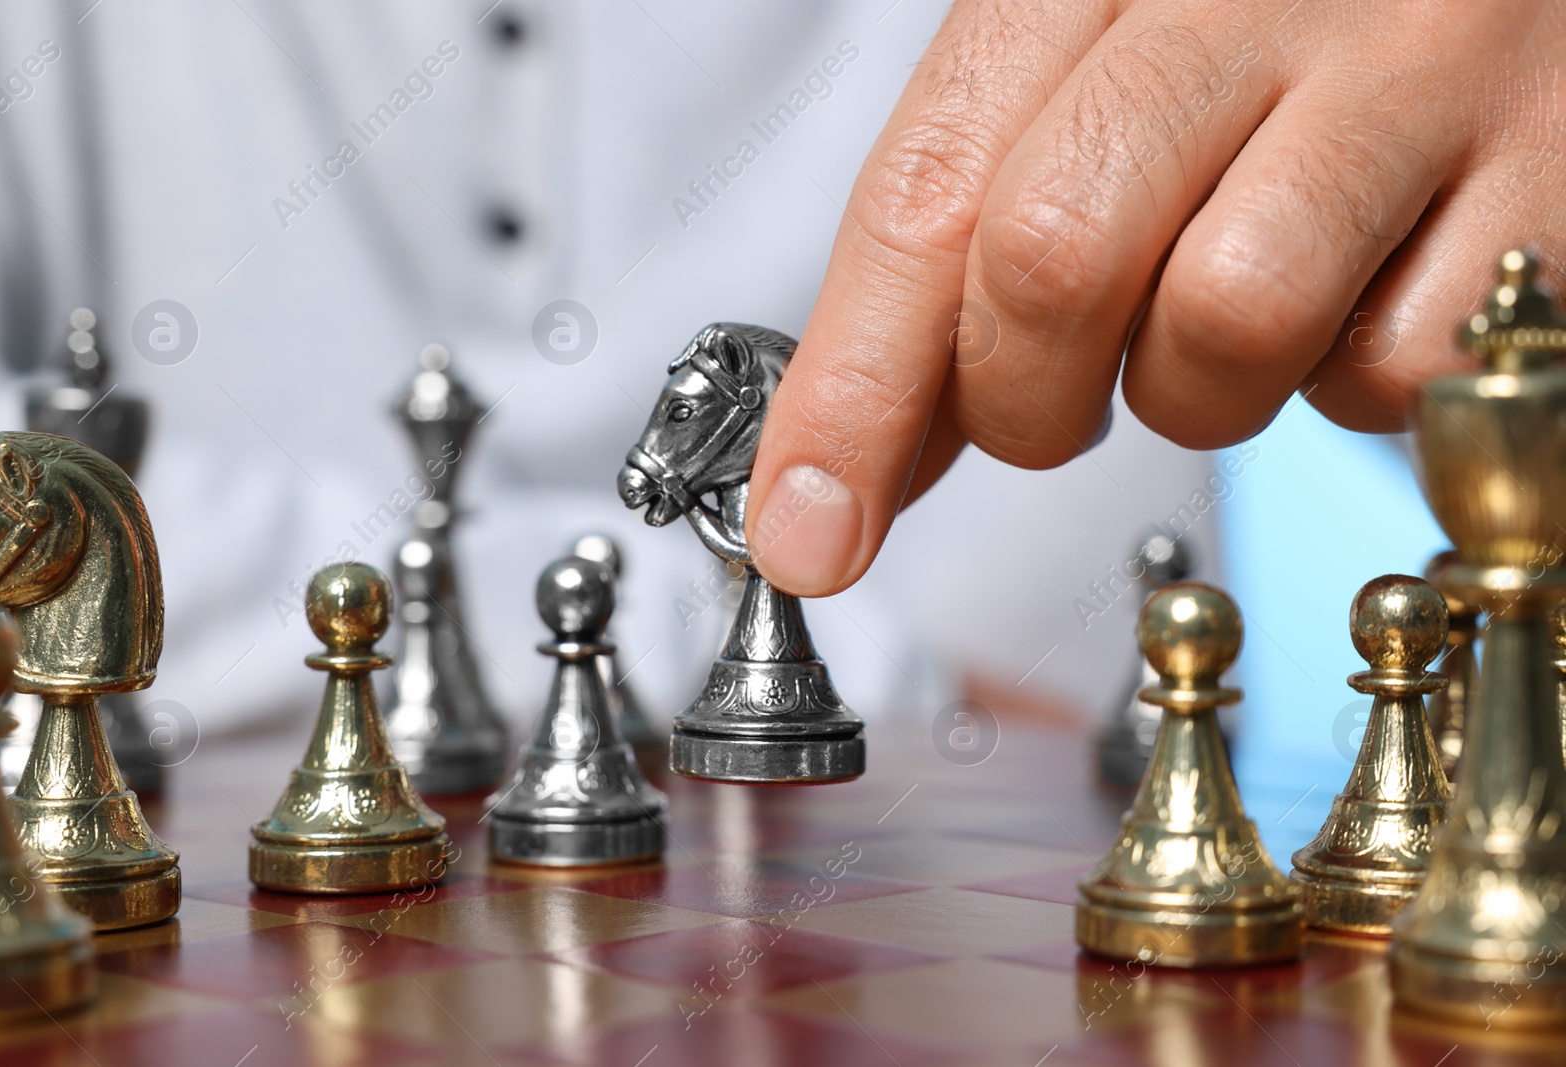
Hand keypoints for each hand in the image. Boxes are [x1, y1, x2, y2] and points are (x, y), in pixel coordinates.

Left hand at [745, 0, 1565, 594]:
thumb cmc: (1274, 39)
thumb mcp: (1084, 98)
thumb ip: (965, 264)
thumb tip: (853, 463)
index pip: (924, 192)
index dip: (851, 389)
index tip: (811, 532)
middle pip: (1049, 257)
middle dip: (1023, 399)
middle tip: (1056, 403)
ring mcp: (1418, 61)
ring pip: (1223, 323)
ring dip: (1196, 393)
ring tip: (1234, 319)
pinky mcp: (1551, 158)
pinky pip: (1395, 365)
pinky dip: (1354, 384)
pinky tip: (1373, 294)